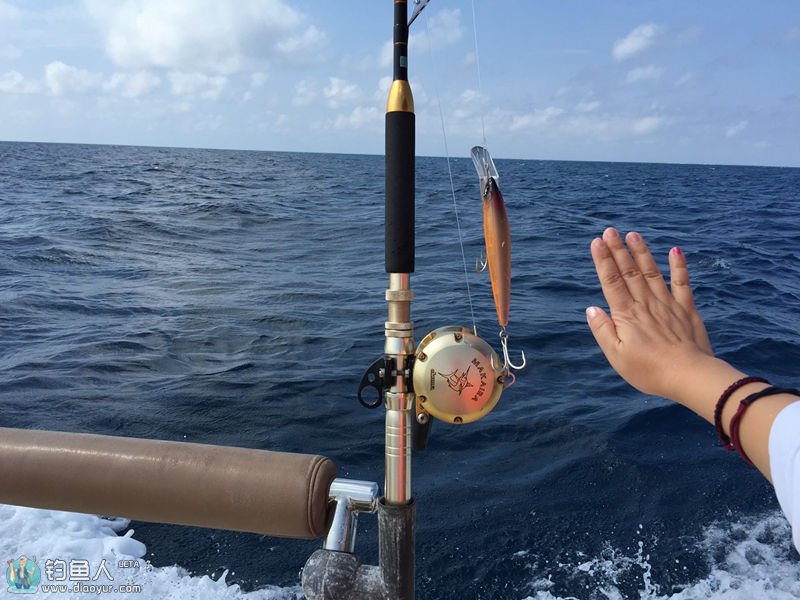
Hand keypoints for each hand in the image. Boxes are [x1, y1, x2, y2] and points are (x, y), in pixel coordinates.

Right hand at [586, 227, 712, 400]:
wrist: (689, 376)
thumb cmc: (649, 370)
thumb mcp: (617, 356)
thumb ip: (603, 330)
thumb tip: (592, 308)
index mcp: (626, 315)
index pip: (611, 282)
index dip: (603, 261)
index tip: (597, 242)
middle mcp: (645, 303)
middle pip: (629, 272)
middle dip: (618, 250)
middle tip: (609, 231)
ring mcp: (667, 304)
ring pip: (651, 272)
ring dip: (642, 252)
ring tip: (633, 234)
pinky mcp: (686, 309)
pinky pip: (682, 283)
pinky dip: (679, 266)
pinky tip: (674, 250)